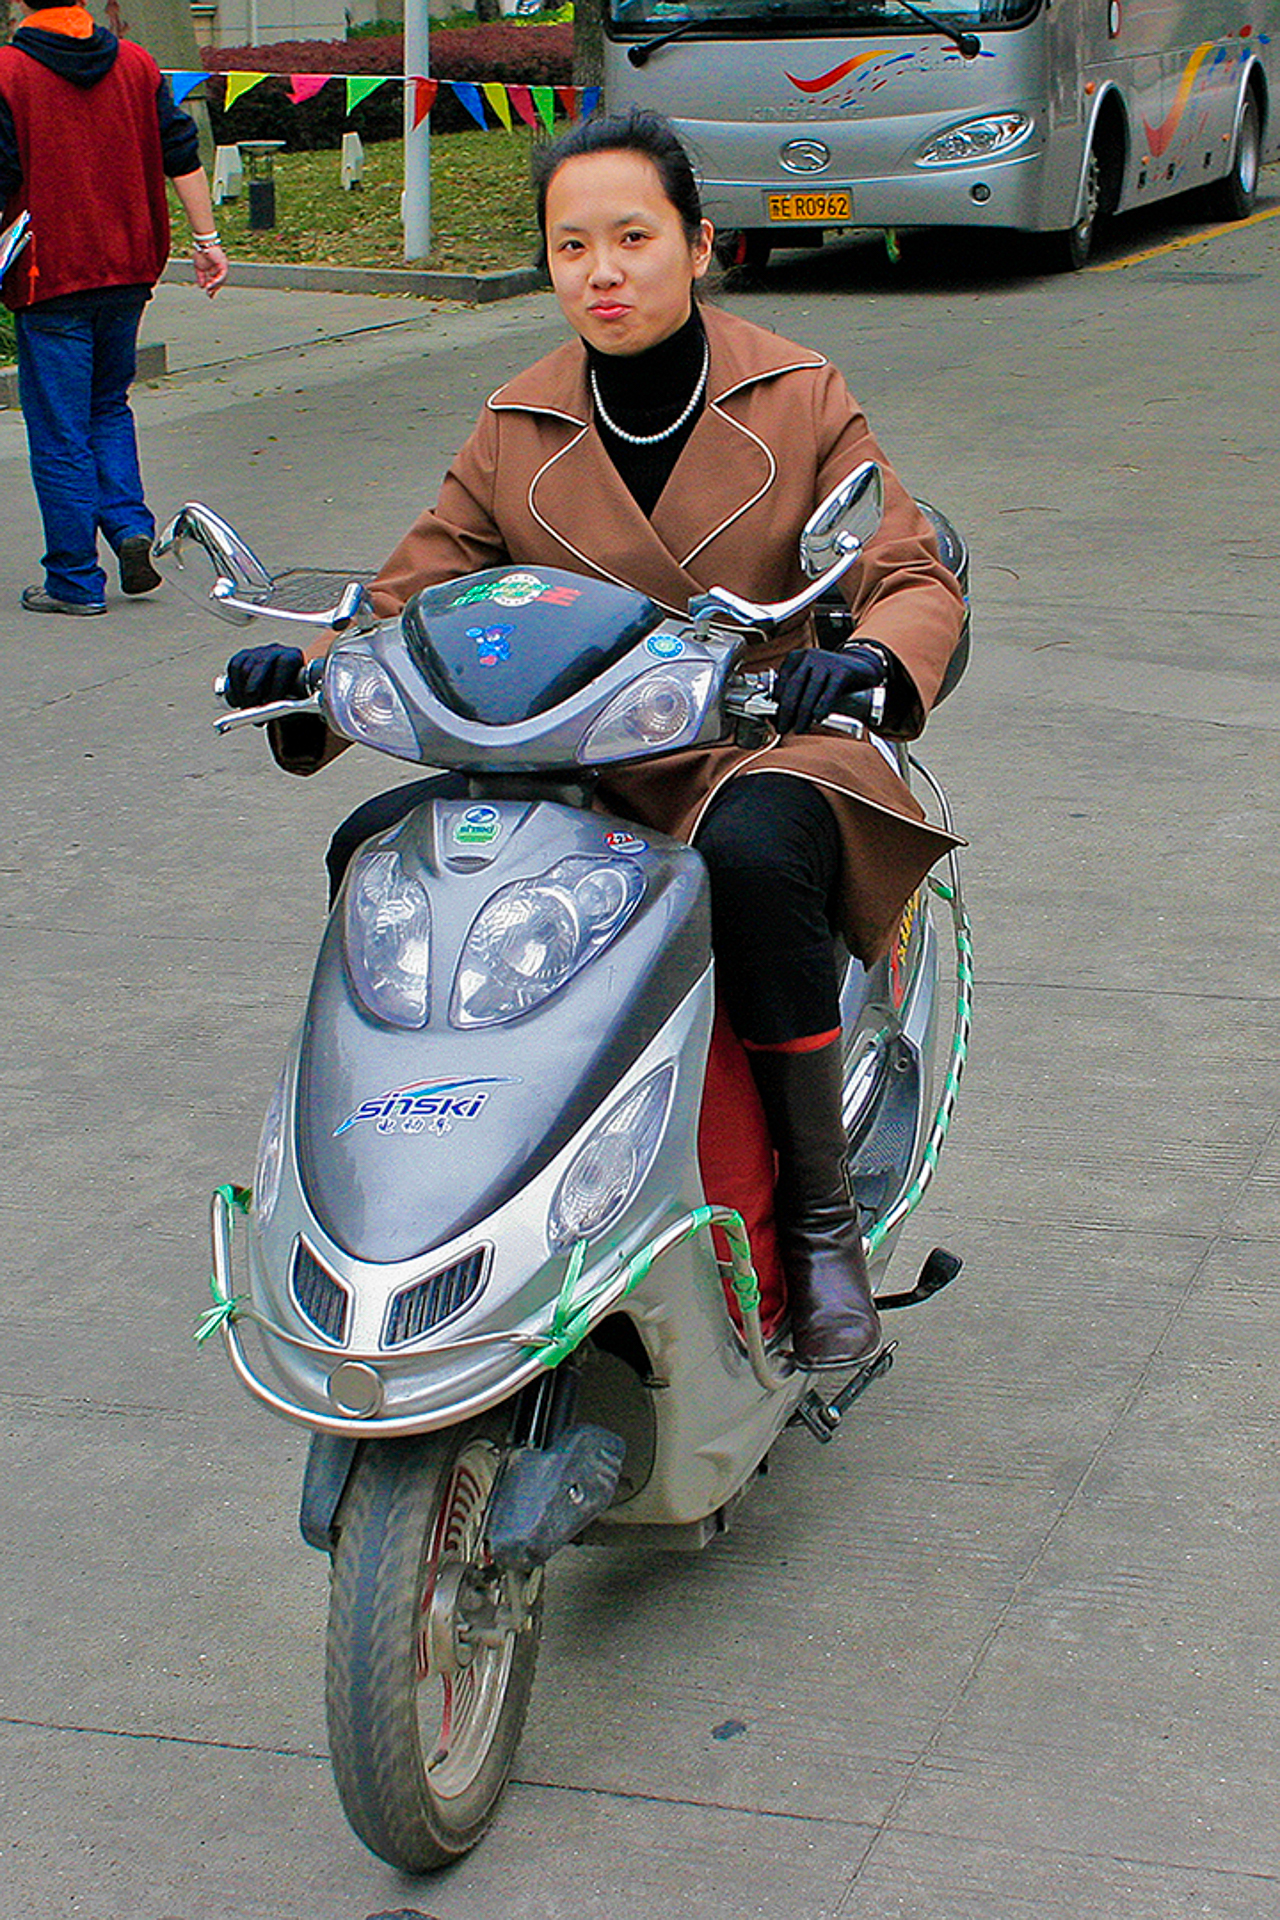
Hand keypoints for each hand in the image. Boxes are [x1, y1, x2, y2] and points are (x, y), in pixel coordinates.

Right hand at [193, 241, 227, 296]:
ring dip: (215, 286)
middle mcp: (220, 270)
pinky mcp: (224, 265)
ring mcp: (223, 268)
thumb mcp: (199, 268)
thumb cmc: (201, 253)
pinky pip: (222, 275)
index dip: (212, 289)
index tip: (209, 296)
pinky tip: (211, 284)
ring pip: (221, 280)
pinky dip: (217, 280)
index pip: (215, 282)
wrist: (203, 244)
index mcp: (214, 271)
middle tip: (210, 295)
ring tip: (209, 290)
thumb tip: (201, 287)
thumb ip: (201, 278)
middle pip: (219, 283)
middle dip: (214, 289)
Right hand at [224, 643, 305, 706]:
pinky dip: (233, 686)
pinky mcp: (243, 655)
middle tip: (252, 711)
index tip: (270, 707)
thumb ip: (290, 703)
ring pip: (244, 668)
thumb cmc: (294, 692)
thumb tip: (272, 715)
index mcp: (293, 657)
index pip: (284, 665)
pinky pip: (234, 667)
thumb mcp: (298, 697)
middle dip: (254, 691)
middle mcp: (275, 650)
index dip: (276, 687)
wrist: (288, 680)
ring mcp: (258, 651)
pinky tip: (238, 699)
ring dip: (242, 693)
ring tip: (246, 709)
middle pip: (261, 665)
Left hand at [772, 644, 887, 734]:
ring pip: (810, 692)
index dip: (777, 703)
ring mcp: (827, 661)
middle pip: (793, 687)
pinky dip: (822, 708)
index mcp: (796, 657)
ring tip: (799, 728)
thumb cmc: (829, 678)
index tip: (775, 720)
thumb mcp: (808, 678)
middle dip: (786, 711)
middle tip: (783, 728)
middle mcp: (810, 656)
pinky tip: (818, 718)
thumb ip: (794, 691)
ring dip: (802, 714)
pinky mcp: (842, 670)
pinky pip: (829, 693)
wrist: (860, 667)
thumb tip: (777, 715)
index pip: (782, 682)